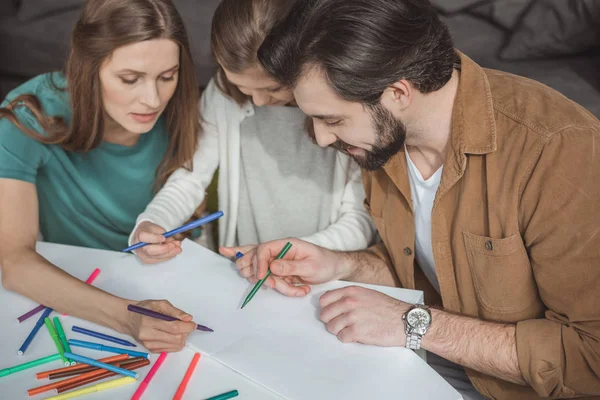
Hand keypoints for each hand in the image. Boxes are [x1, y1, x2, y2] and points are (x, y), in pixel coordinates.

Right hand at [121, 299, 196, 352]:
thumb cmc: (144, 309)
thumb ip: (174, 311)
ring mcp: (149, 345)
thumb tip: (188, 318)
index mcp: (148, 321)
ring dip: (182, 338)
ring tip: (180, 329)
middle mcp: (147, 336)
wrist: (129, 319)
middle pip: (176, 338)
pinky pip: (170, 349)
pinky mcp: (151, 350)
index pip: (174, 327)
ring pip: (175, 346)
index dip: (187, 326)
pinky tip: (173, 335)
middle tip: (187, 325)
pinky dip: (176, 342)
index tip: (193, 323)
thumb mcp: (158, 304)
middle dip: (186, 332)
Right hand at [133, 221, 180, 263]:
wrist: (144, 235)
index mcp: (139, 235)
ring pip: (156, 257)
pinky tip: (174, 252)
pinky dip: (168, 256)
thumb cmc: (150, 231)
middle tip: (174, 245)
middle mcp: (138, 247)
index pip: (144, 237)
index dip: (154, 238)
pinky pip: (159, 260)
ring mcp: (142, 255)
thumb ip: (165, 234)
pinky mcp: (147, 260)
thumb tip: (173, 242)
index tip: (164, 238)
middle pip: (150, 250)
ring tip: (178, 248)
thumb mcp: (157, 228)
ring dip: (169, 253)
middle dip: (164, 248)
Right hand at [221, 238, 350, 296]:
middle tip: (273, 284)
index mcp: (286, 244)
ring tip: (296, 288)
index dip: (259, 263)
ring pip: (260, 271)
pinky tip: (226, 251)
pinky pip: (263, 273)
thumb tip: (271, 266)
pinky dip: (256, 273)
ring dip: (276, 285)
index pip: (264, 249)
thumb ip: (291, 267)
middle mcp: (278, 250)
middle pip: (254, 257)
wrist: (334, 268)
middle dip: (260, 274)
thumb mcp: (311, 267)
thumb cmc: (325, 264)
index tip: (262, 277)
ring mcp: (276, 259)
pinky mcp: (276, 269)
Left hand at [319, 286, 409, 346]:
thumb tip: (334, 303)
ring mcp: (352, 317)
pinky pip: (341, 337)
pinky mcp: (356, 332)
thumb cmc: (388, 308)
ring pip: (331, 327)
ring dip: (339, 331)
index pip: (324, 300)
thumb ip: (349, 296)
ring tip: (351, 329)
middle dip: (331, 321)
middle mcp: (349, 302)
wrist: (404, 320)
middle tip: (341, 323)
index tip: (331, 313)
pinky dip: (348, 338)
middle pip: (325, 315)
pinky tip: (357, 335)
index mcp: (351, 291)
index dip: (326, 308)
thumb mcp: (367, 294)